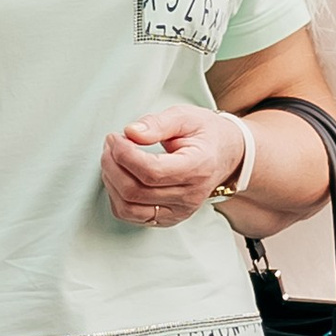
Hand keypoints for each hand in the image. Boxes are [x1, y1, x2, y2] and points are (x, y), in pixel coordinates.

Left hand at [102, 103, 245, 229]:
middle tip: (111, 143)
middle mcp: (189, 196)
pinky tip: (118, 176)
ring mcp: (179, 211)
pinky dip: (117, 197)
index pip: (152, 171)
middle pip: (136, 191)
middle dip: (112, 165)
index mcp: (197, 168)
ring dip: (111, 182)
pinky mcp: (168, 219)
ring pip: (129, 208)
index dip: (125, 155)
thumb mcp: (185, 117)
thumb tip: (130, 132)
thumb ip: (157, 123)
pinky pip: (132, 216)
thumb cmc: (204, 134)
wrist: (225, 155)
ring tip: (111, 158)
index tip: (116, 137)